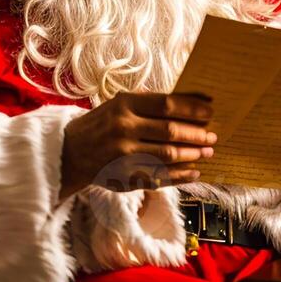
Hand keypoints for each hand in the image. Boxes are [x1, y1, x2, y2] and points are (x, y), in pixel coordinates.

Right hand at [61, 93, 215, 195]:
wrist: (68, 152)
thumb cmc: (100, 124)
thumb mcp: (117, 104)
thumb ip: (148, 104)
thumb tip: (187, 103)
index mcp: (124, 105)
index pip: (167, 105)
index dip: (192, 108)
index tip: (210, 111)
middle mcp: (124, 129)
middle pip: (171, 131)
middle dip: (197, 134)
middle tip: (213, 136)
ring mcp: (124, 155)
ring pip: (168, 155)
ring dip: (192, 154)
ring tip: (207, 152)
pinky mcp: (124, 176)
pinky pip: (159, 178)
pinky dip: (180, 176)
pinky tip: (194, 172)